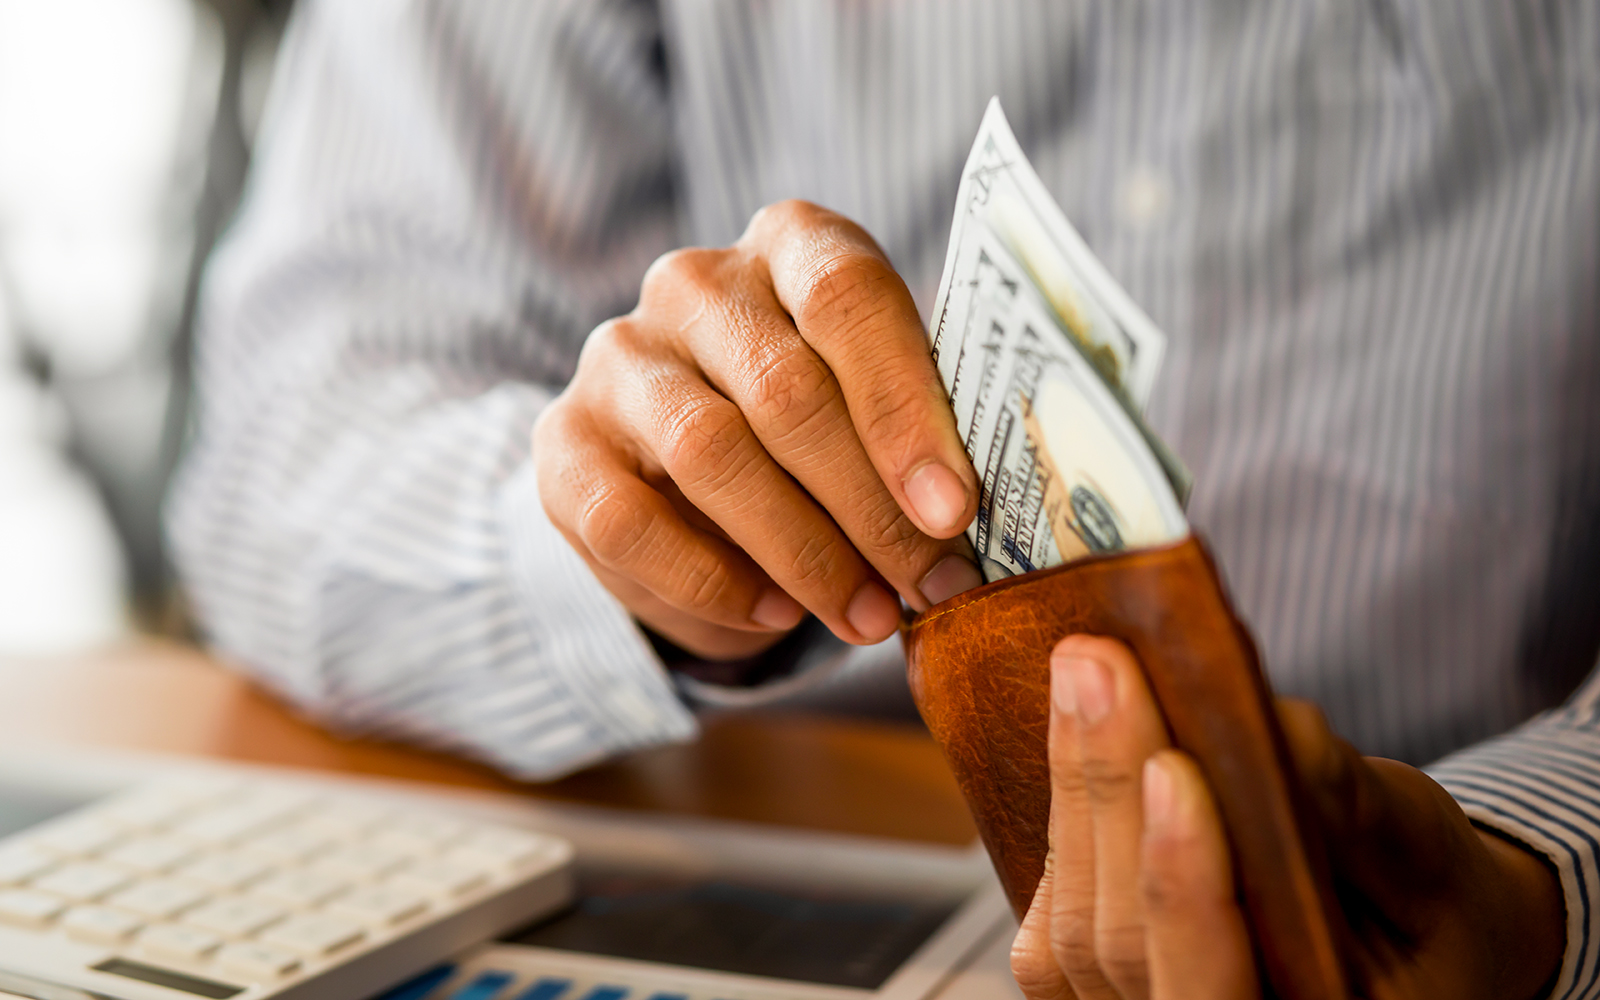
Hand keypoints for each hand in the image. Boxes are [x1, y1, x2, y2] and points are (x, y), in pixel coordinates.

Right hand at [534, 200, 981, 659]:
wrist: (680, 469)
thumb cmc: (814, 429)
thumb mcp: (874, 404)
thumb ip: (918, 432)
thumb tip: (965, 524)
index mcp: (790, 244)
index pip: (846, 297)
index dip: (904, 408)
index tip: (953, 510)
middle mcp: (693, 283)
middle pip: (786, 389)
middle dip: (870, 508)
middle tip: (930, 585)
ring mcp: (618, 358)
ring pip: (711, 455)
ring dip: (804, 554)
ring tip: (869, 616)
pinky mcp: (563, 443)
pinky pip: (631, 523)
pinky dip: (712, 582)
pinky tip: (775, 614)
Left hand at [1011, 635, 1566, 999]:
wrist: (1400, 935)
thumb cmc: (1423, 900)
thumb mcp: (1423, 854)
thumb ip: (1354, 808)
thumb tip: (1275, 726)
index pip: (1218, 993)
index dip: (1185, 890)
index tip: (1173, 770)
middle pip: (1125, 945)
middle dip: (1110, 795)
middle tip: (1097, 668)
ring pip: (1075, 924)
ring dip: (1077, 784)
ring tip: (1083, 667)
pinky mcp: (1089, 975)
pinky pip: (1054, 908)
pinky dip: (1066, 806)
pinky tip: (1073, 716)